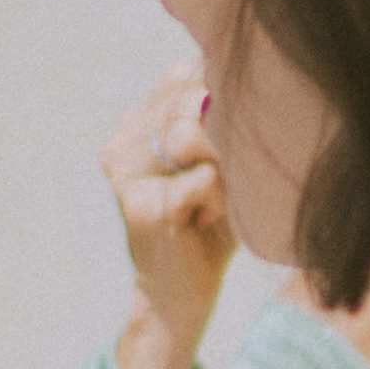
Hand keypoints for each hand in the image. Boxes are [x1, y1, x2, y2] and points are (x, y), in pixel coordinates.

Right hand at [102, 77, 229, 368]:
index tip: (235, 136)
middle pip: (193, 97)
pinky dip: (222, 199)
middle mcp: (125, 138)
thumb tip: (245, 82)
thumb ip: (227, 120)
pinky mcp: (140, 201)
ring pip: (195, 132)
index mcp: (141, 121)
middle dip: (226, 133)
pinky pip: (204, 177)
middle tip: (224, 177)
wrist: (181, 294)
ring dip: (224, 168)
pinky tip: (209, 219)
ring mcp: (127, 168)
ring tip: (217, 199)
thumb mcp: (224, 162)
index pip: (186, 74)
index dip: (223, 94)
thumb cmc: (213, 224)